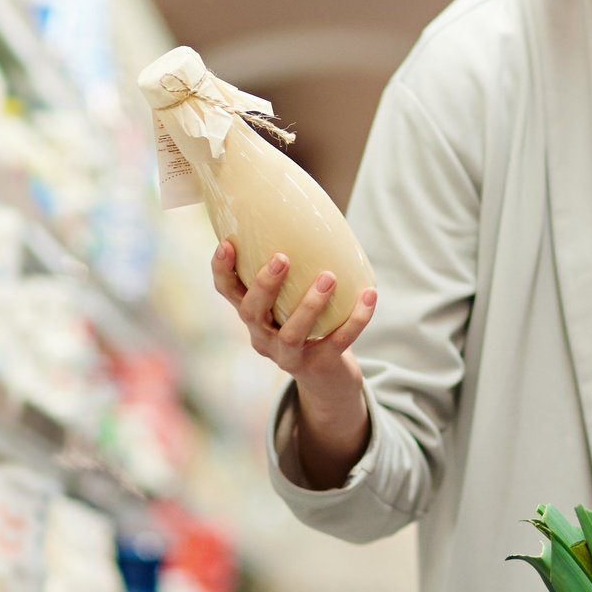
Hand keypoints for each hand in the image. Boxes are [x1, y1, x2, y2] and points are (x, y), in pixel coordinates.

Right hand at [211, 240, 377, 485]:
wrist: (327, 380)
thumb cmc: (309, 324)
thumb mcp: (290, 300)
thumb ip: (292, 269)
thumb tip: (307, 212)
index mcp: (253, 315)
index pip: (227, 292)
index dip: (222, 270)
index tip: (227, 244)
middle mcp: (263, 337)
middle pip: (252, 312)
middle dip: (265, 285)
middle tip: (282, 258)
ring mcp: (289, 355)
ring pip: (292, 333)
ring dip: (309, 305)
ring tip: (329, 278)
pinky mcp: (319, 366)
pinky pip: (338, 342)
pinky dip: (356, 319)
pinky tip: (369, 296)